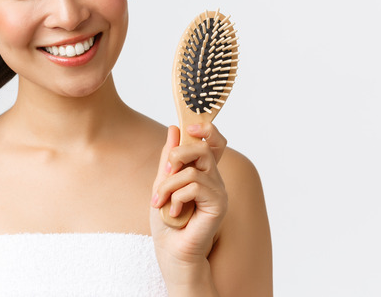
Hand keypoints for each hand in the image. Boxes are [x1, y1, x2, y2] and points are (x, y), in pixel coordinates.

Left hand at [150, 123, 227, 278]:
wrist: (171, 252)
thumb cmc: (167, 222)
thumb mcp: (162, 184)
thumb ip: (168, 159)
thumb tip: (174, 129)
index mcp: (203, 173)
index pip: (213, 143)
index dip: (206, 130)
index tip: (188, 128)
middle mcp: (214, 180)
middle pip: (203, 148)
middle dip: (177, 156)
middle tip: (164, 174)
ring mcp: (219, 192)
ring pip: (192, 170)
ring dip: (169, 185)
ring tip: (161, 202)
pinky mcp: (219, 205)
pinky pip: (195, 186)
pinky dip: (176, 198)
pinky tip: (173, 212)